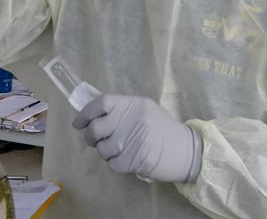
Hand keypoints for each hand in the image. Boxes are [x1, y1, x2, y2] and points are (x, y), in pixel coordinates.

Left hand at [72, 94, 201, 182]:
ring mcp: (134, 140)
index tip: (78, 122)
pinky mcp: (137, 159)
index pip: (101, 102)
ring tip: (116, 150)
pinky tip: (126, 160)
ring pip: (102, 149)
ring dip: (104, 152)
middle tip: (94, 140)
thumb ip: (121, 110)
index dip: (86, 113)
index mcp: (134, 104)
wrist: (188, 150)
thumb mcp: (144, 110)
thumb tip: (91, 114)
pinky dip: (116, 164)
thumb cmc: (163, 129)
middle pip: (96, 128)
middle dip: (90, 137)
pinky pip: (113, 164)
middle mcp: (133, 119)